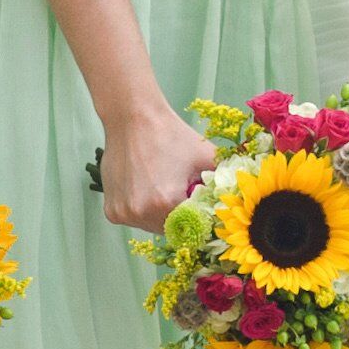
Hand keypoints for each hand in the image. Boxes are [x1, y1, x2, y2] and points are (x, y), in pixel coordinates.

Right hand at [98, 103, 220, 232]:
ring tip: (163, 186)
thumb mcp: (207, 157)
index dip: (201, 217)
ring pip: (153, 226)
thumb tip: (236, 203)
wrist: (133, 118)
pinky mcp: (111, 211)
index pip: (194, 227)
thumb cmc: (172, 135)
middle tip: (182, 193)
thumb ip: (224, 184)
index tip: (202, 204)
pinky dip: (144, 210)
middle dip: (182, 217)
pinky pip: (136, 219)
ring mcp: (124, 213)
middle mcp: (141, 213)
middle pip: (172, 230)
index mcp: (167, 203)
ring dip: (161, 215)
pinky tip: (146, 187)